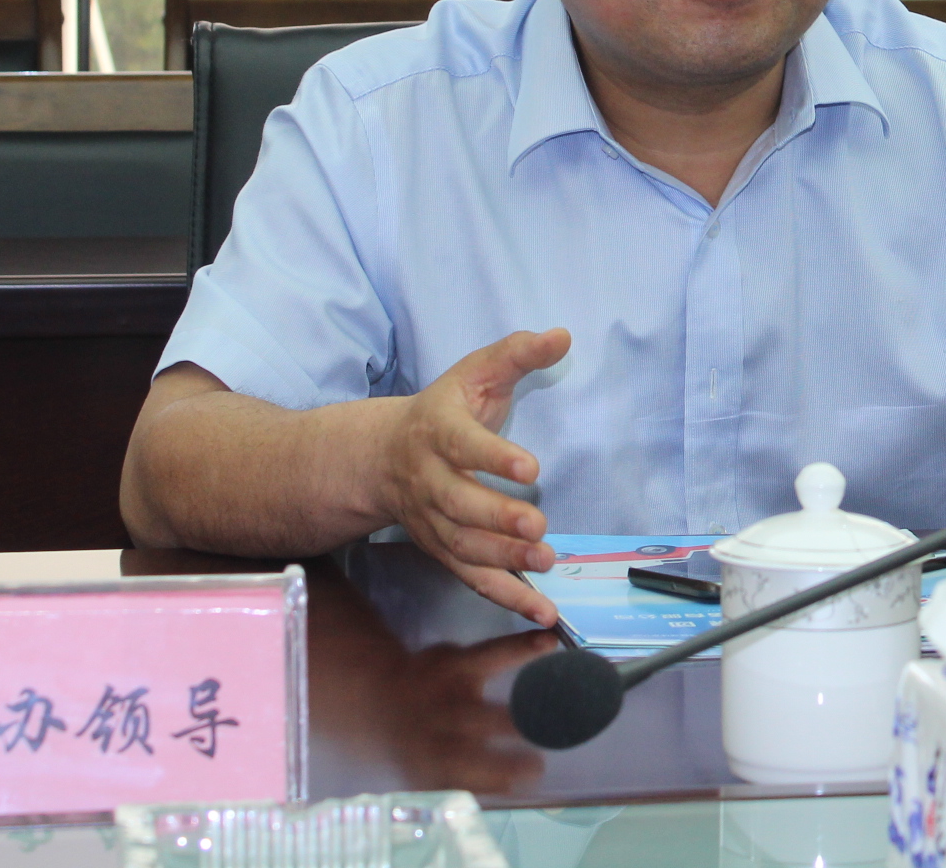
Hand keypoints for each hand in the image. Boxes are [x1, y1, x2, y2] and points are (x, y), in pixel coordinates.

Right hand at [379, 328, 571, 625]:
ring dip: (503, 559)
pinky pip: (472, 577)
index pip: (462, 444)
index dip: (492, 456)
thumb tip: (561, 336)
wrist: (383, 456)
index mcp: (436, 430)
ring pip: (463, 546)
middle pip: (457, 504)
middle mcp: (428, 480)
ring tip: (544, 561)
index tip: (530, 466)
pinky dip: (506, 596)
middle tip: (537, 525)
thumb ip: (517, 352)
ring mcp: (433, 520)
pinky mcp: (443, 549)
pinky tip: (542, 610)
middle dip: (497, 518)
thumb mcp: (475, 372)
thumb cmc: (444, 410)